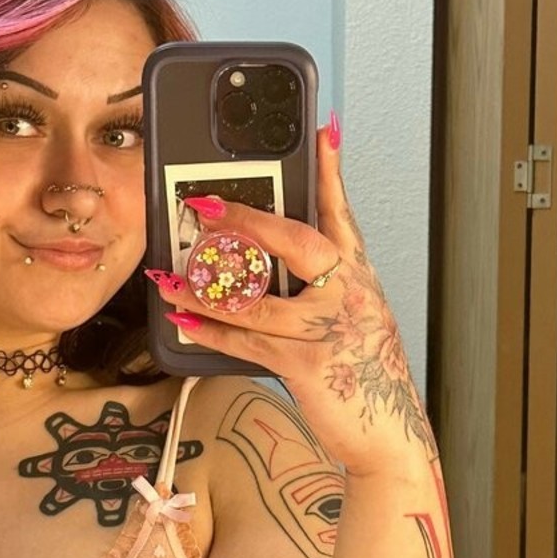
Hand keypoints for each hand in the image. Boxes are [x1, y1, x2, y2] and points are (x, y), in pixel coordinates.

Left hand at [147, 118, 434, 476]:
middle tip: (200, 203)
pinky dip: (209, 332)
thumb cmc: (364, 372)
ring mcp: (326, 326)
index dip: (330, 169)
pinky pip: (246, 341)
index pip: (341, 211)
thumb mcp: (354, 317)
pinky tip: (182, 322)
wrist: (388, 428)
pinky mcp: (305, 362)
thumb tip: (267, 266)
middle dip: (241, 218)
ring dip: (203, 289)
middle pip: (291, 239)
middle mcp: (346, 291)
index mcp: (357, 274)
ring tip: (168, 279)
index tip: (322, 129)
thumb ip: (322, 287)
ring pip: (254, 297)